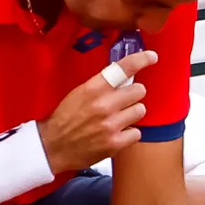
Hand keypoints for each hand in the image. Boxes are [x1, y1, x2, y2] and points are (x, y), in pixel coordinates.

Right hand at [35, 54, 153, 170]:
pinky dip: (129, 134)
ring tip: (118, 118)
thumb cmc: (65, 119)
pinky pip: (136, 132)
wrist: (52, 146)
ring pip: (140, 110)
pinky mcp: (115, 143)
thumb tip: (125, 76)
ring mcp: (111, 125)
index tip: (152, 57)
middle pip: (139, 91)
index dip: (140, 60)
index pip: (122, 68)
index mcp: (92, 89)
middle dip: (133, 94)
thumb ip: (101, 85)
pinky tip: (117, 133)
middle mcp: (104, 105)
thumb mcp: (79, 93)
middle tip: (123, 101)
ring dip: (132, 113)